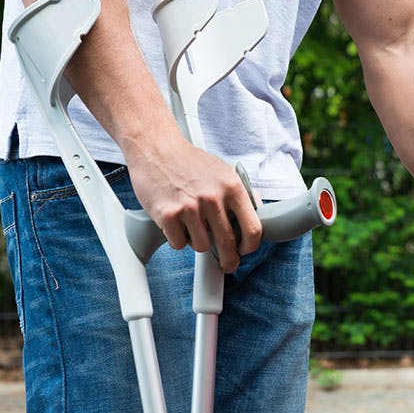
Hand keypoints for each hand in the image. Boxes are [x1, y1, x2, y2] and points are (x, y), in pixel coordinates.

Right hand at [124, 135, 260, 272]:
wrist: (156, 148)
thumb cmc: (190, 161)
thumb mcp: (224, 171)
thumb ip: (241, 193)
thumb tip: (257, 213)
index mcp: (232, 187)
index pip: (253, 229)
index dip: (250, 246)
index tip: (245, 251)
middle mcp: (213, 198)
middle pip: (228, 244)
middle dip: (229, 259)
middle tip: (227, 263)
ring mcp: (189, 207)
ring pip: (202, 246)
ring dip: (198, 242)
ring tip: (192, 226)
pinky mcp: (167, 215)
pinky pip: (179, 244)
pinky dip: (178, 239)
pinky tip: (177, 223)